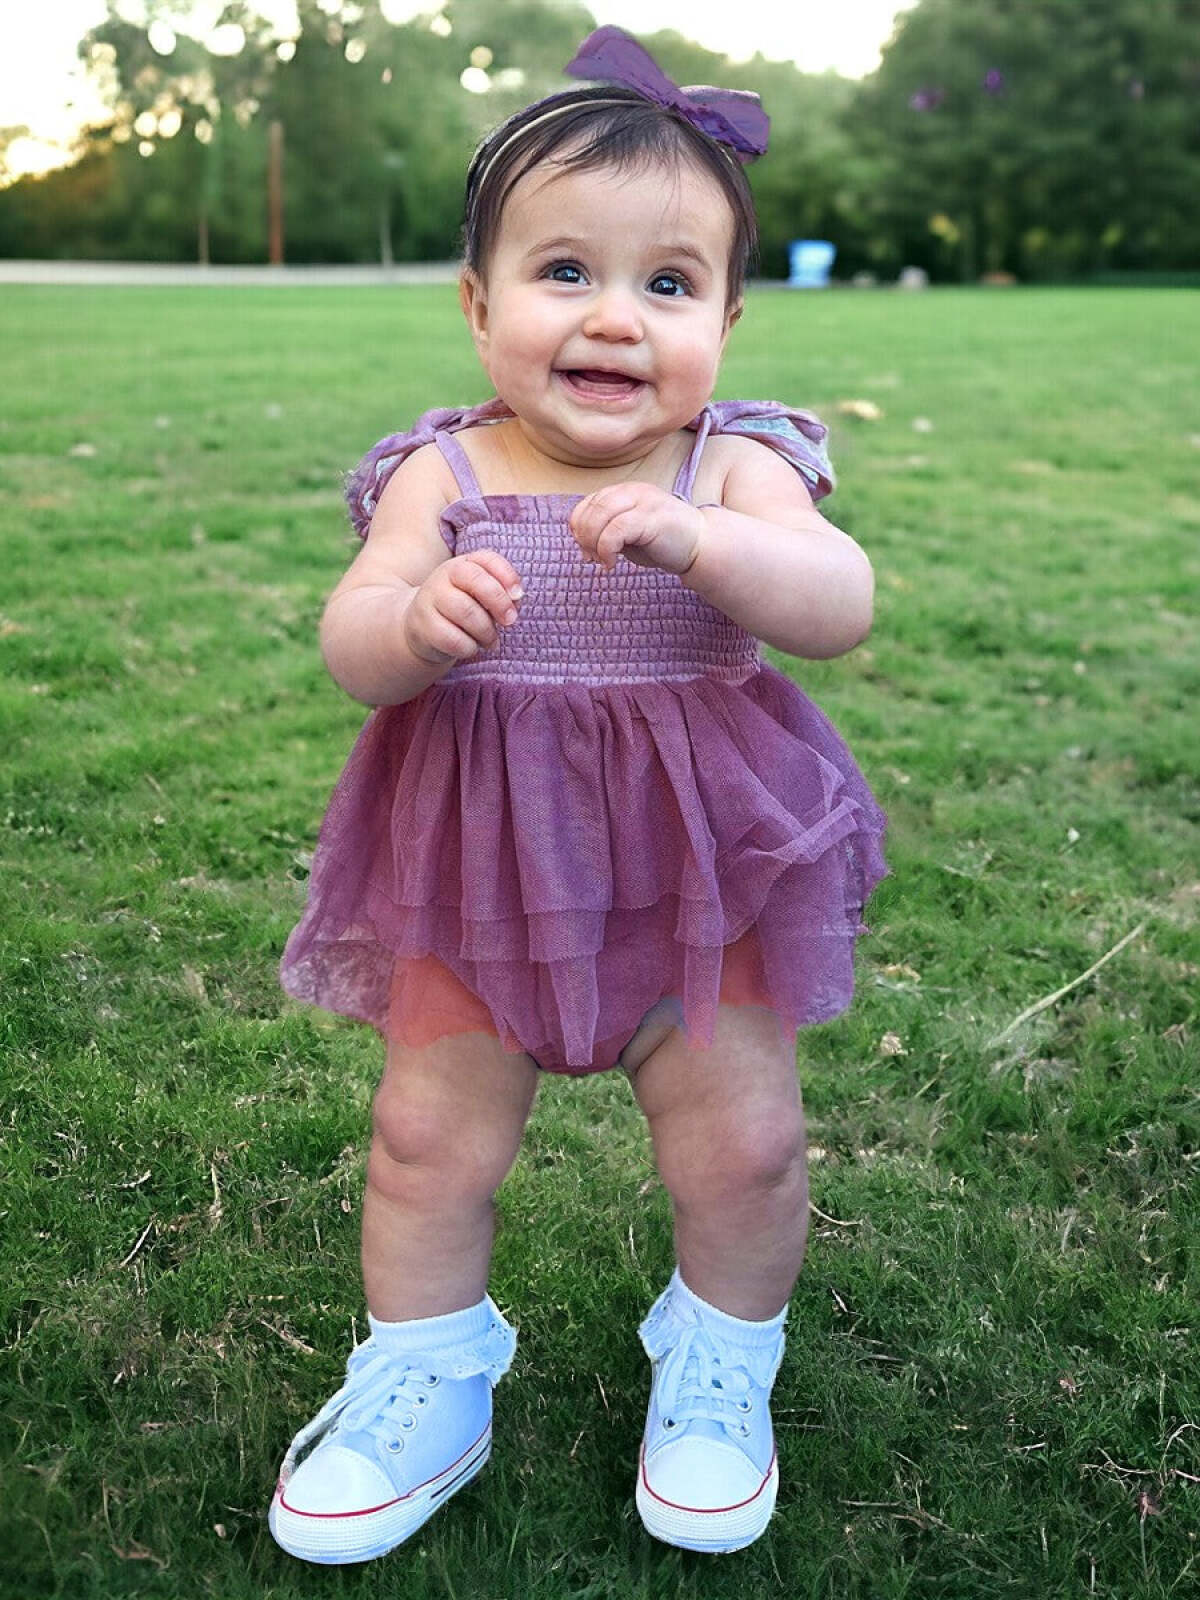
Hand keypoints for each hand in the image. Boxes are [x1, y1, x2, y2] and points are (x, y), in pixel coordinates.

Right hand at [403, 550, 523, 663]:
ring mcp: (430, 599)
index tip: (518, 595)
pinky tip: (470, 648)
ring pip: (467, 613)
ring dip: (487, 632)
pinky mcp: (423, 626)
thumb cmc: (461, 610)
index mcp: (462, 564)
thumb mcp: (480, 596)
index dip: (507, 576)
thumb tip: (516, 600)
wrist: (421, 628)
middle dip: (500, 604)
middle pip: (477, 582)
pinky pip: (454, 639)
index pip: (487, 559)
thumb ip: (502, 594)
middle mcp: (443, 576)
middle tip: (509, 621)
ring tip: (490, 641)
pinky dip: (469, 648)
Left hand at [569, 483, 706, 573]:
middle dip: (584, 537)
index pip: (588, 504)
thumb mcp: (630, 535)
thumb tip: (582, 548)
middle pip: (591, 509)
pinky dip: (606, 549)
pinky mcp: (651, 517)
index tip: (587, 551)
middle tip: (592, 558)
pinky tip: (612, 563)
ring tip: (603, 561)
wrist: (702, 545)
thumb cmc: (665, 542)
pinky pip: (616, 529)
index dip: (580, 528)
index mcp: (625, 491)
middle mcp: (633, 490)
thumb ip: (606, 533)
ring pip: (600, 516)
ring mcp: (643, 501)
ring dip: (593, 543)